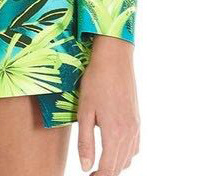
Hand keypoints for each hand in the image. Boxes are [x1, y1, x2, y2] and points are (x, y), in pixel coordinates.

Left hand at [77, 35, 139, 174]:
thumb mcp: (84, 111)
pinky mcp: (137, 119)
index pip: (109, 169)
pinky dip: (125, 153)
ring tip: (100, 162)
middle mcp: (129, 133)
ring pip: (128, 158)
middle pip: (120, 166)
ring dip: (116, 164)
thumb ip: (85, 141)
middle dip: (106, 172)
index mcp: (115, 133)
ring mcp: (136, 126)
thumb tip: (86, 167)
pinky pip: (134, 146)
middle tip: (91, 172)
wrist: (115, 58)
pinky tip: (114, 147)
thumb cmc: (96, 81)